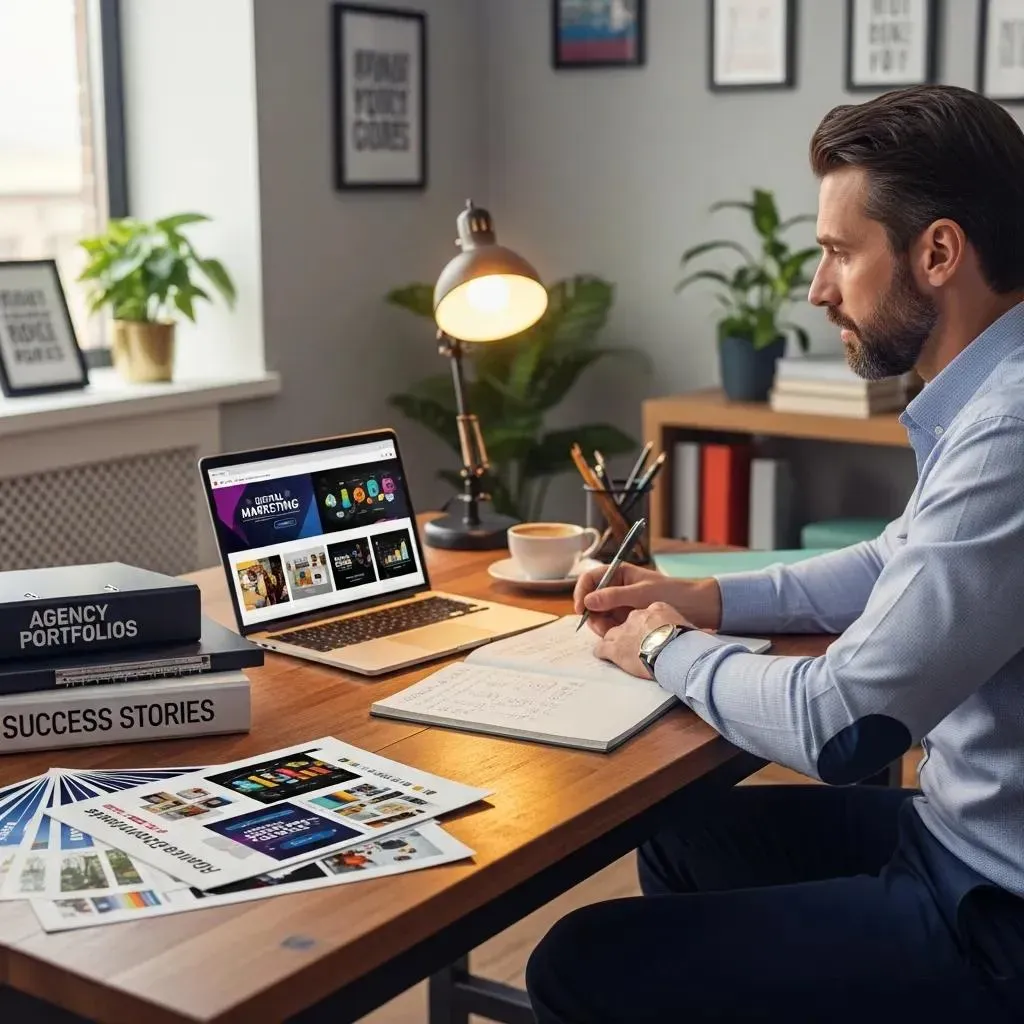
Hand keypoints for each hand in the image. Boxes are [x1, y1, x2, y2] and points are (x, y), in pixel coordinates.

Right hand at [573, 562, 721, 637]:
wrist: (698, 607)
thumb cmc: (673, 593)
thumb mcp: (641, 593)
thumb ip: (614, 596)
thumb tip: (588, 600)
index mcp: (619, 573)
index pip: (590, 578)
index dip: (581, 592)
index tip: (581, 609)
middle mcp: (617, 587)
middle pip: (592, 600)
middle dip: (593, 614)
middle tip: (603, 628)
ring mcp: (621, 603)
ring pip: (600, 615)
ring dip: (602, 625)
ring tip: (616, 632)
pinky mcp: (628, 618)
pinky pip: (611, 625)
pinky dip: (612, 631)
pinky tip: (622, 636)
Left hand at [595, 603, 690, 678]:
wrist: (677, 652)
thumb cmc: (688, 642)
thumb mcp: (688, 626)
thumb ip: (683, 626)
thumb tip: (700, 634)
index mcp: (656, 609)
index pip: (646, 614)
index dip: (647, 626)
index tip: (652, 635)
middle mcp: (637, 616)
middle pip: (628, 623)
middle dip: (631, 634)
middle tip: (638, 647)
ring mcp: (623, 631)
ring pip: (611, 634)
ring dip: (615, 643)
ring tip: (622, 653)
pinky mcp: (614, 648)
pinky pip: (601, 648)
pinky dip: (603, 653)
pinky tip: (606, 657)